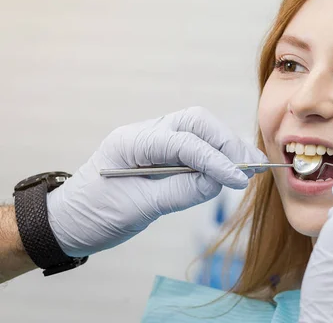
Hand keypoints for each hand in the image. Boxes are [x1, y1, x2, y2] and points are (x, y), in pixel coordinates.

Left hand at [47, 107, 266, 256]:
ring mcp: (153, 139)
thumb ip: (179, 192)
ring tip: (252, 166)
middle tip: (252, 166)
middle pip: (196, 122)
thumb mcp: (136, 209)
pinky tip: (232, 168)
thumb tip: (218, 182)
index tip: (239, 180)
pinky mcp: (161, 152)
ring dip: (227, 146)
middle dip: (227, 142)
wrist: (67, 222)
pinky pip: (194, 145)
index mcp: (132, 142)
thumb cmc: (93, 216)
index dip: (216, 161)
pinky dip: (216, 155)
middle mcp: (145, 132)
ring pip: (199, 129)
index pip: (184, 143)